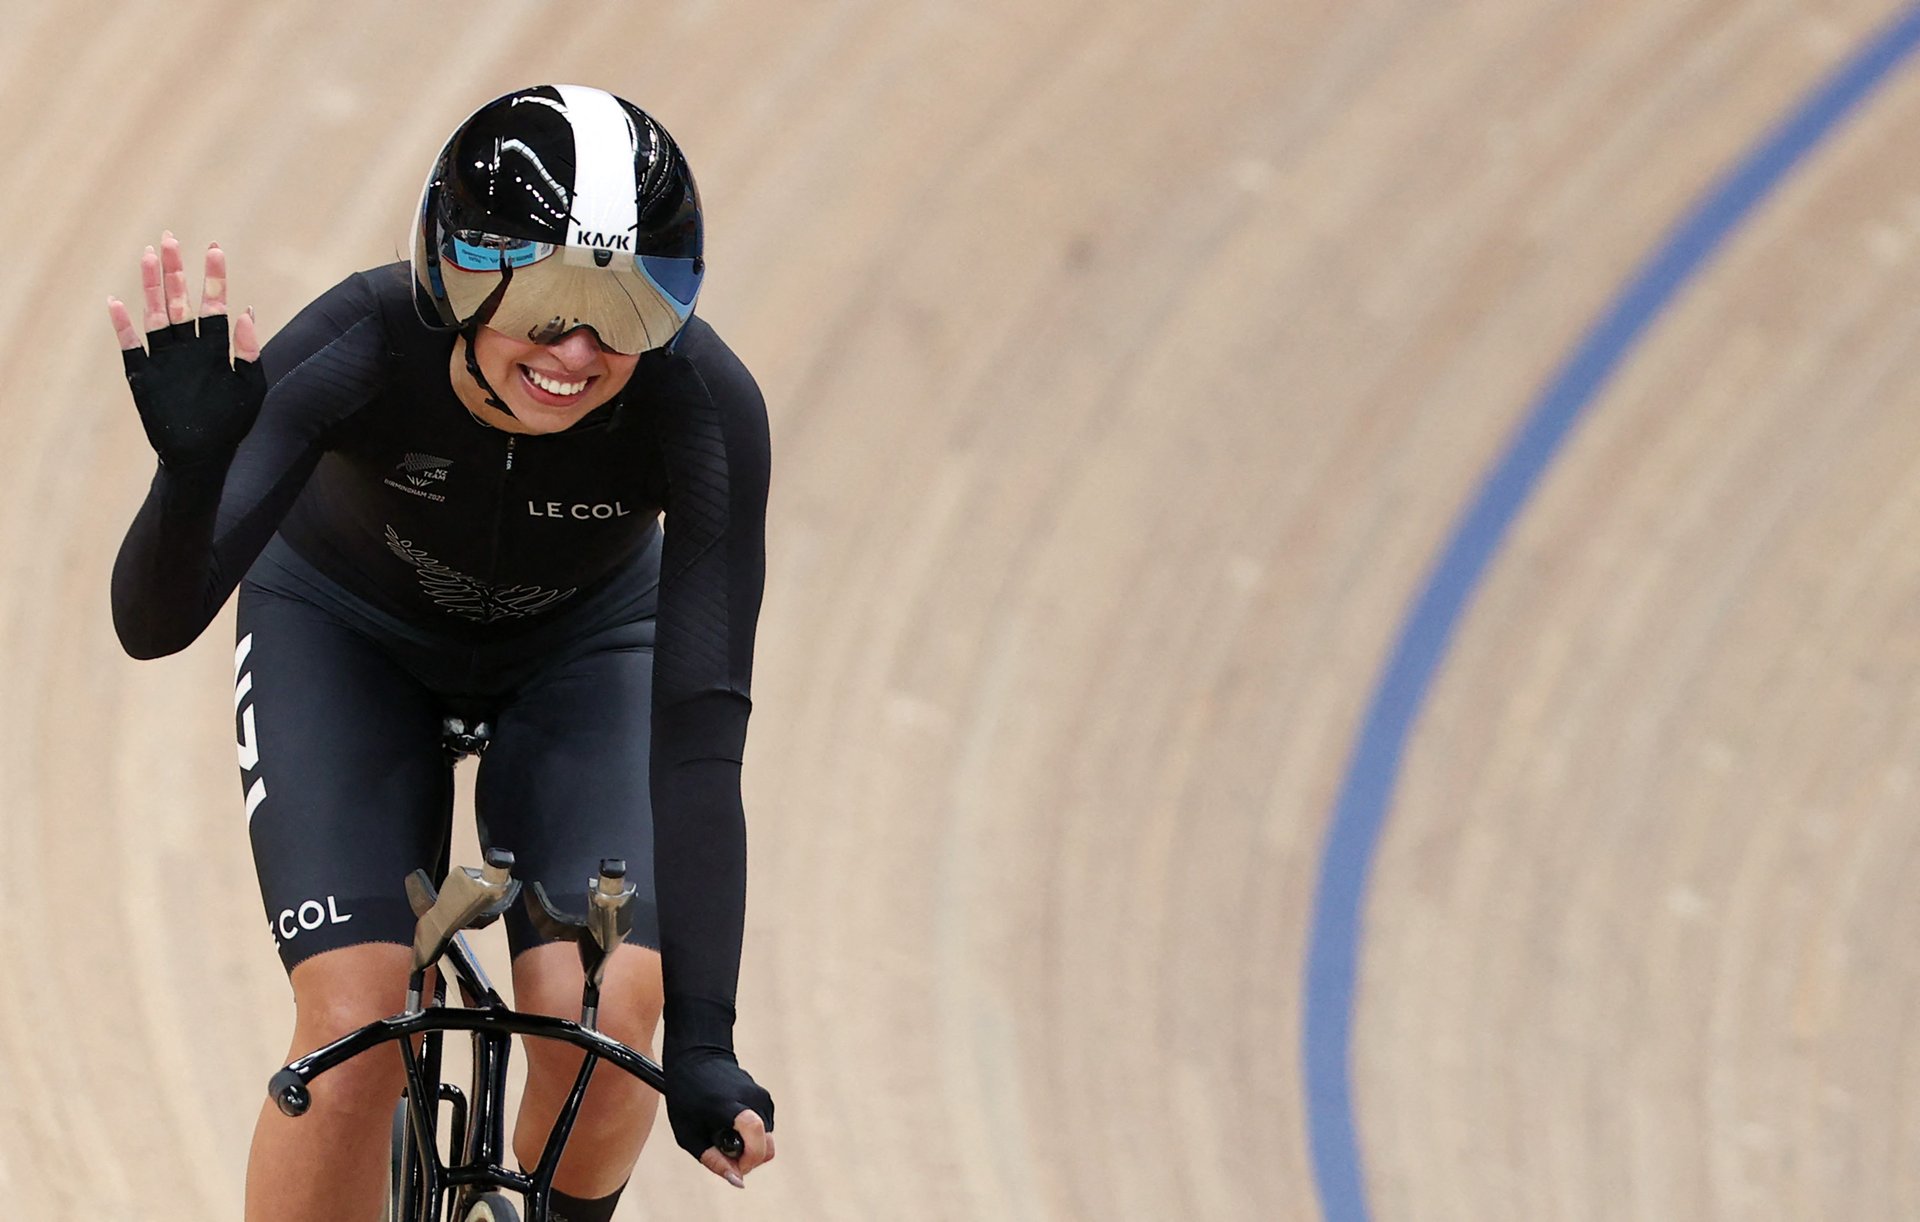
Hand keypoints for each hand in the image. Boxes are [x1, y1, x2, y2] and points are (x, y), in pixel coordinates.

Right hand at [108, 232, 264, 466]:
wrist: (202, 457)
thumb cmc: (230, 424)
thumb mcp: (250, 387)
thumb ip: (248, 350)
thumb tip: (246, 311)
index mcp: (215, 348)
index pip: (214, 305)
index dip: (214, 277)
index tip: (214, 248)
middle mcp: (188, 348)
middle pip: (179, 301)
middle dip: (176, 271)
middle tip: (170, 238)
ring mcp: (164, 359)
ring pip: (155, 315)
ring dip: (151, 286)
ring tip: (148, 255)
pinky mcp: (143, 375)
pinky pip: (130, 346)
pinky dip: (123, 327)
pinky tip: (116, 303)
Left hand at [665, 1049, 775, 1187]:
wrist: (698, 1056)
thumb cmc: (686, 1096)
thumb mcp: (688, 1133)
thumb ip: (713, 1159)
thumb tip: (738, 1182)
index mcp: (728, 1105)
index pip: (755, 1132)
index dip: (748, 1159)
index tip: (733, 1165)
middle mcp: (752, 1099)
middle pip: (767, 1147)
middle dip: (750, 1160)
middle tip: (724, 1154)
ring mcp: (762, 1096)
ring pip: (767, 1139)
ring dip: (748, 1146)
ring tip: (721, 1133)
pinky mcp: (765, 1097)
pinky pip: (765, 1128)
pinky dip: (751, 1134)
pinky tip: (729, 1122)